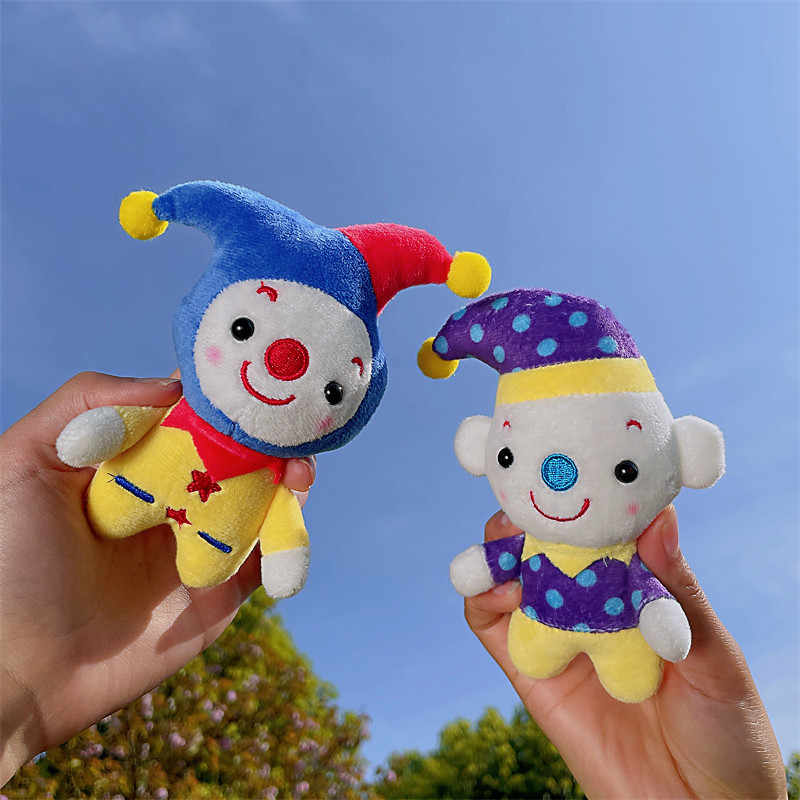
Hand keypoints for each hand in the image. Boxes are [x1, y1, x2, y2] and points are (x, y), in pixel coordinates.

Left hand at [0, 372, 315, 783]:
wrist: (21, 672)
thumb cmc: (9, 563)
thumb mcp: (22, 463)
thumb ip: (84, 404)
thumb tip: (174, 388)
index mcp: (136, 461)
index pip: (193, 413)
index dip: (224, 394)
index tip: (251, 378)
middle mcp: (175, 495)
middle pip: (240, 451)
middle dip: (270, 434)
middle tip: (287, 430)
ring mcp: (204, 541)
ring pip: (266, 497)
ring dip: (292, 477)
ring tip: (297, 474)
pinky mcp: (224, 587)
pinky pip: (270, 554)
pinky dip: (291, 533)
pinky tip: (291, 514)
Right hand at [464, 507, 785, 797]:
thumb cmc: (726, 731)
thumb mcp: (715, 656)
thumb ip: (679, 593)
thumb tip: (659, 517)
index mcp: (638, 589)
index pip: (603, 530)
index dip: (585, 499)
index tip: (574, 465)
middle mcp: (592, 604)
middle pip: (546, 545)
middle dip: (529, 514)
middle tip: (525, 494)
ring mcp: (557, 634)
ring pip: (510, 576)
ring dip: (497, 549)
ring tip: (504, 537)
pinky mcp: (530, 670)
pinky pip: (491, 625)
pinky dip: (481, 596)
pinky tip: (495, 586)